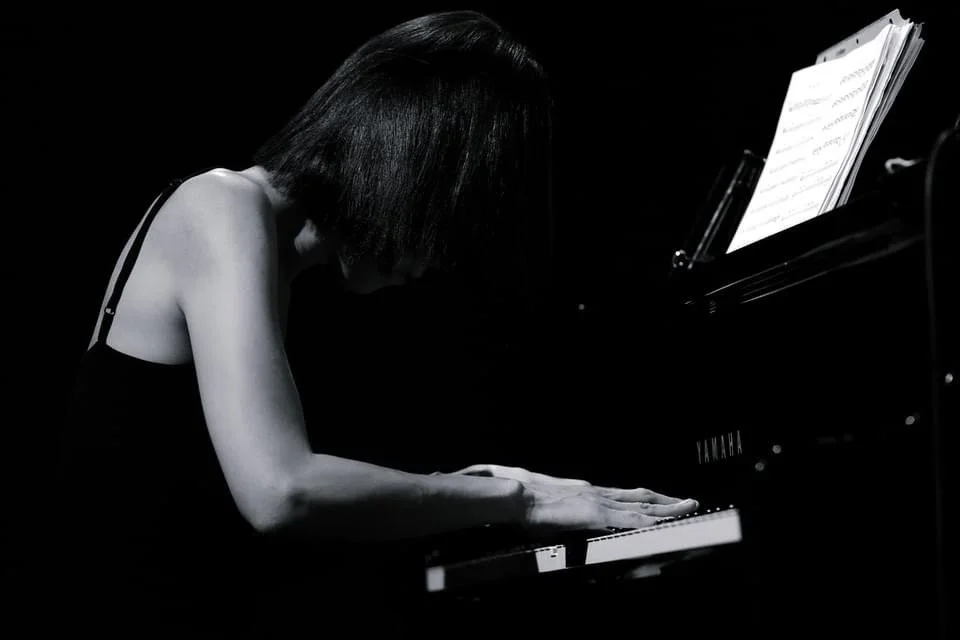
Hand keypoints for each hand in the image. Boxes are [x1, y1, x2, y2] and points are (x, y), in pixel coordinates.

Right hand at [444, 464, 698, 531]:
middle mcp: (599, 494)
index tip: (661, 500)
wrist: (518, 496)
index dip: (646, 499)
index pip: (625, 496)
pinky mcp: (596, 514)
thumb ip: (568, 514)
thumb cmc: (529, 504)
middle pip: (640, 497)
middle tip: (688, 501)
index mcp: (589, 493)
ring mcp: (599, 502)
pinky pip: (630, 519)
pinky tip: (664, 523)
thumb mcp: (553, 508)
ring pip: (642, 505)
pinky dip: (650, 520)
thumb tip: (570, 519)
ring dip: (667, 508)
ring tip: (688, 507)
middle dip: (666, 501)